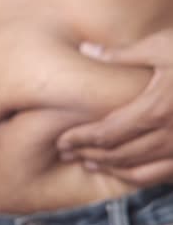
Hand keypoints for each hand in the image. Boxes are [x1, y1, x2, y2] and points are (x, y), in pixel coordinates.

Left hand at [57, 28, 172, 185]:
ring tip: (86, 163)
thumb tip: (86, 49)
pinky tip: (121, 171)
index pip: (105, 133)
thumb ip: (122, 54)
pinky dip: (134, 176)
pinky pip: (158, 175)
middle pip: (115, 154)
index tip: (61, 141)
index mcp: (154, 111)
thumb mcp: (162, 48)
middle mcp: (167, 136)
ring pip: (135, 169)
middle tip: (65, 153)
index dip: (79, 139)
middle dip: (86, 154)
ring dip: (107, 167)